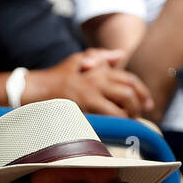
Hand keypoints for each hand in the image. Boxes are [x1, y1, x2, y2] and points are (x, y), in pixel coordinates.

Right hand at [27, 51, 152, 116]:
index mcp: (99, 69)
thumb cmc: (57, 77)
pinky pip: (107, 119)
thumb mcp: (77, 59)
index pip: (129, 79)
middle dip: (138, 106)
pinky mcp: (83, 109)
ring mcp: (90, 95)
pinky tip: (115, 127)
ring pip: (121, 108)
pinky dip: (116, 124)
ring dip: (128, 117)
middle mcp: (97, 80)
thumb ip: (100, 57)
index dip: (142, 92)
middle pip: (129, 93)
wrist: (35, 90)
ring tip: (128, 122)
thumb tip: (121, 55)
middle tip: (140, 115)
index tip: (147, 103)